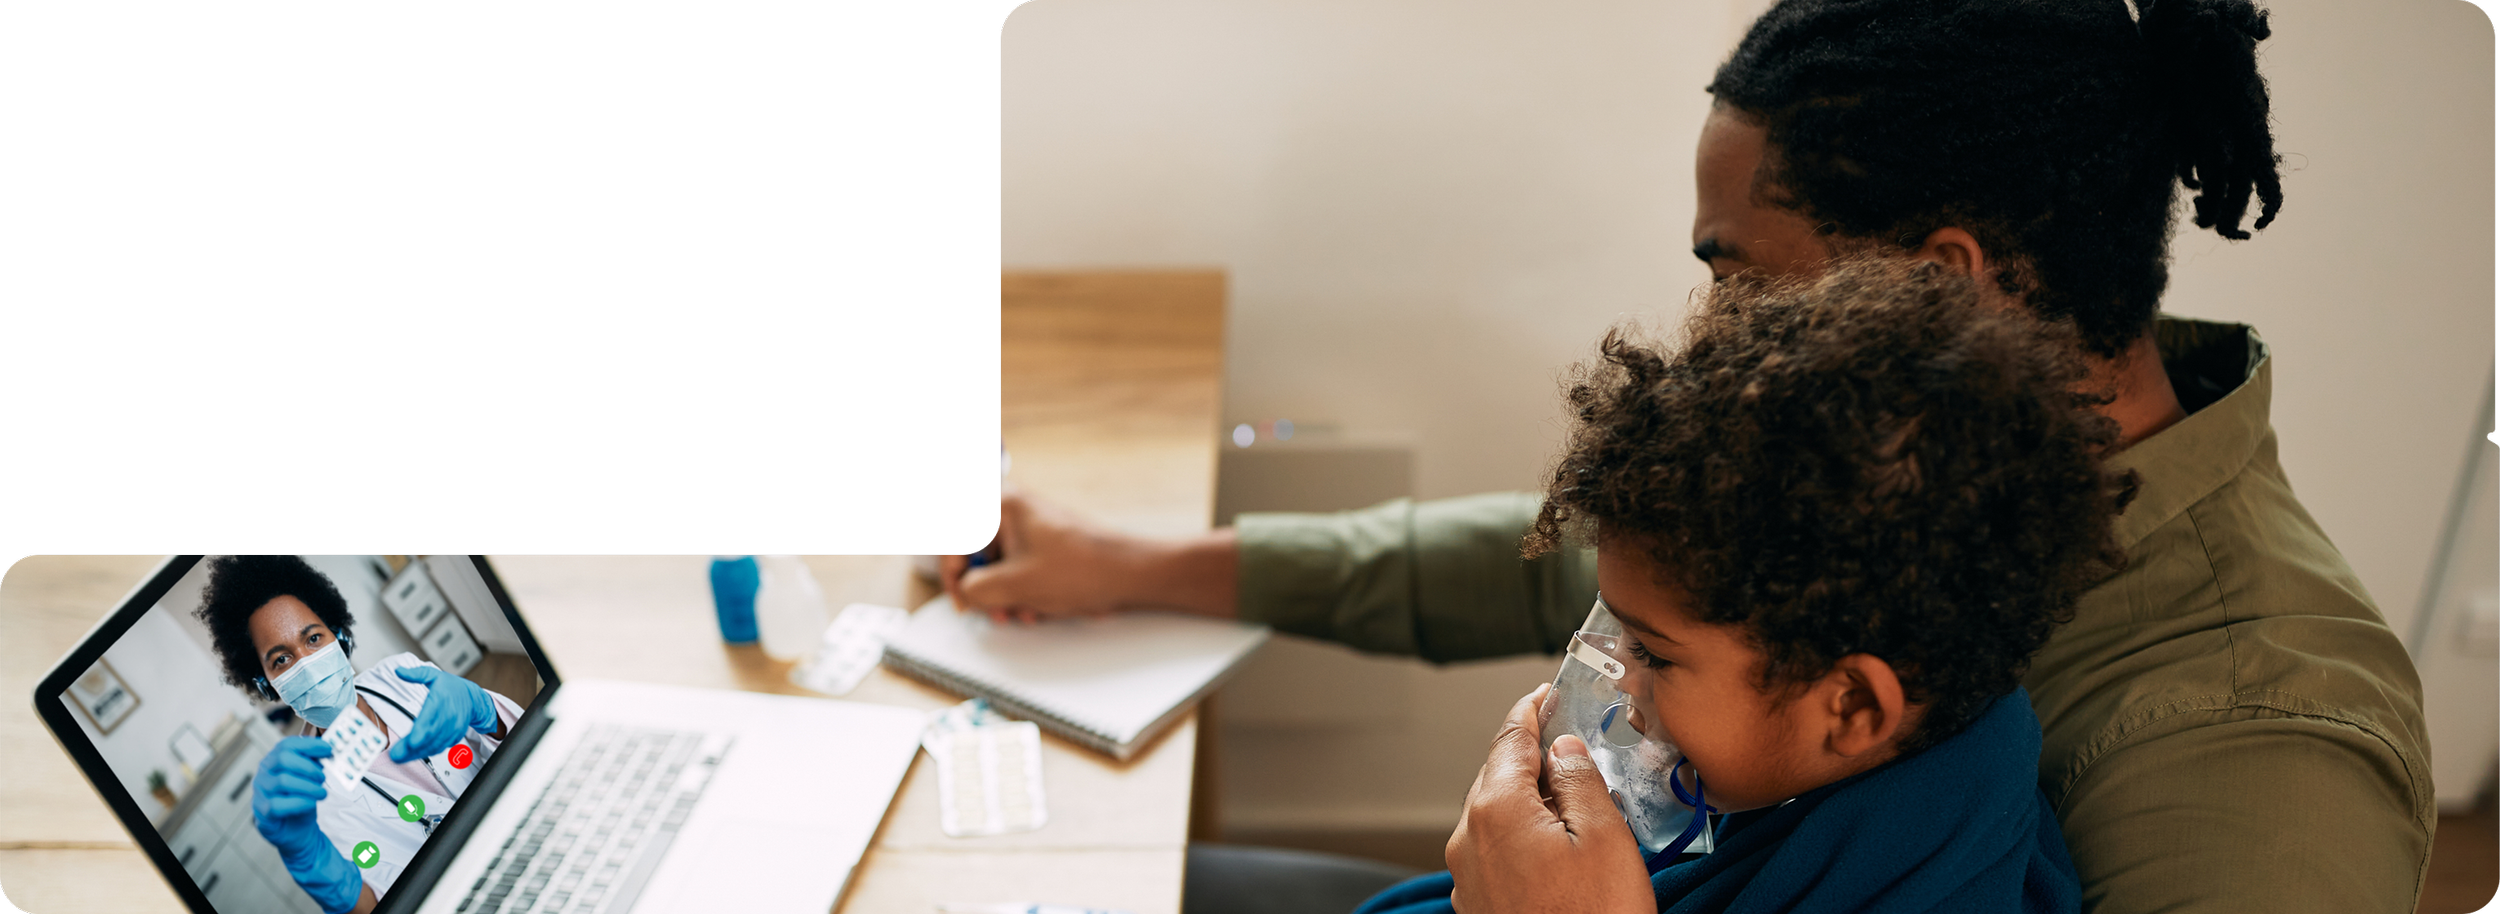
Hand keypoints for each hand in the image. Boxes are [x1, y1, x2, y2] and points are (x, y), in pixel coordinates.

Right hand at [253, 737, 363, 913]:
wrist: (299, 837)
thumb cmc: (307, 804)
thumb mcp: (314, 779)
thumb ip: (320, 762)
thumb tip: (339, 742)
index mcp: (275, 764)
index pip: (287, 746)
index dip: (308, 745)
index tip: (330, 748)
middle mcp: (264, 778)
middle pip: (283, 763)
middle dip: (309, 769)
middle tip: (324, 778)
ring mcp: (262, 797)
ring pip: (281, 782)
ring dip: (307, 785)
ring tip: (320, 792)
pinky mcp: (265, 817)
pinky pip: (278, 805)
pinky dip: (298, 801)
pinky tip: (312, 803)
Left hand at [391, 666, 501, 761]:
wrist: (473, 698)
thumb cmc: (451, 687)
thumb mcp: (433, 675)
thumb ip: (416, 674)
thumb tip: (399, 672)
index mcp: (441, 700)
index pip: (430, 719)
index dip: (421, 732)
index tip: (411, 742)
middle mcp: (448, 716)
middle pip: (430, 736)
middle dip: (412, 748)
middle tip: (396, 755)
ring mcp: (452, 728)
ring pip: (434, 745)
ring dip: (417, 754)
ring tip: (401, 758)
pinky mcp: (454, 736)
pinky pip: (440, 748)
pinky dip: (427, 753)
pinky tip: (414, 755)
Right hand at [940, 486, 1240, 622]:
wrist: (1133, 573)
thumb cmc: (1082, 569)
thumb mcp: (1015, 585)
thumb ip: (977, 590)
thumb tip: (968, 592)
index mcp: (1004, 506)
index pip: (959, 542)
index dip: (954, 576)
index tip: (961, 602)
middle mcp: (1018, 510)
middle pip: (982, 554)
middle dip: (989, 589)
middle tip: (996, 612)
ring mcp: (1037, 527)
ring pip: (1005, 566)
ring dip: (1010, 595)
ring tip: (1027, 612)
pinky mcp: (1053, 544)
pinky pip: (1026, 568)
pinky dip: (1029, 591)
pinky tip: (1043, 608)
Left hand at [1445, 684, 1655, 913]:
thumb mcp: (1605, 839)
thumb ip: (1581, 781)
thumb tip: (1564, 749)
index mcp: (1496, 809)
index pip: (1511, 738)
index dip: (1533, 709)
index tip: (1548, 693)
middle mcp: (1469, 838)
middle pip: (1499, 773)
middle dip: (1533, 754)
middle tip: (1572, 740)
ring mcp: (1468, 876)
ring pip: (1496, 813)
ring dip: (1530, 797)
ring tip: (1575, 795)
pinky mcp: (1478, 904)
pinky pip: (1496, 849)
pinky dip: (1523, 833)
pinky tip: (1558, 842)